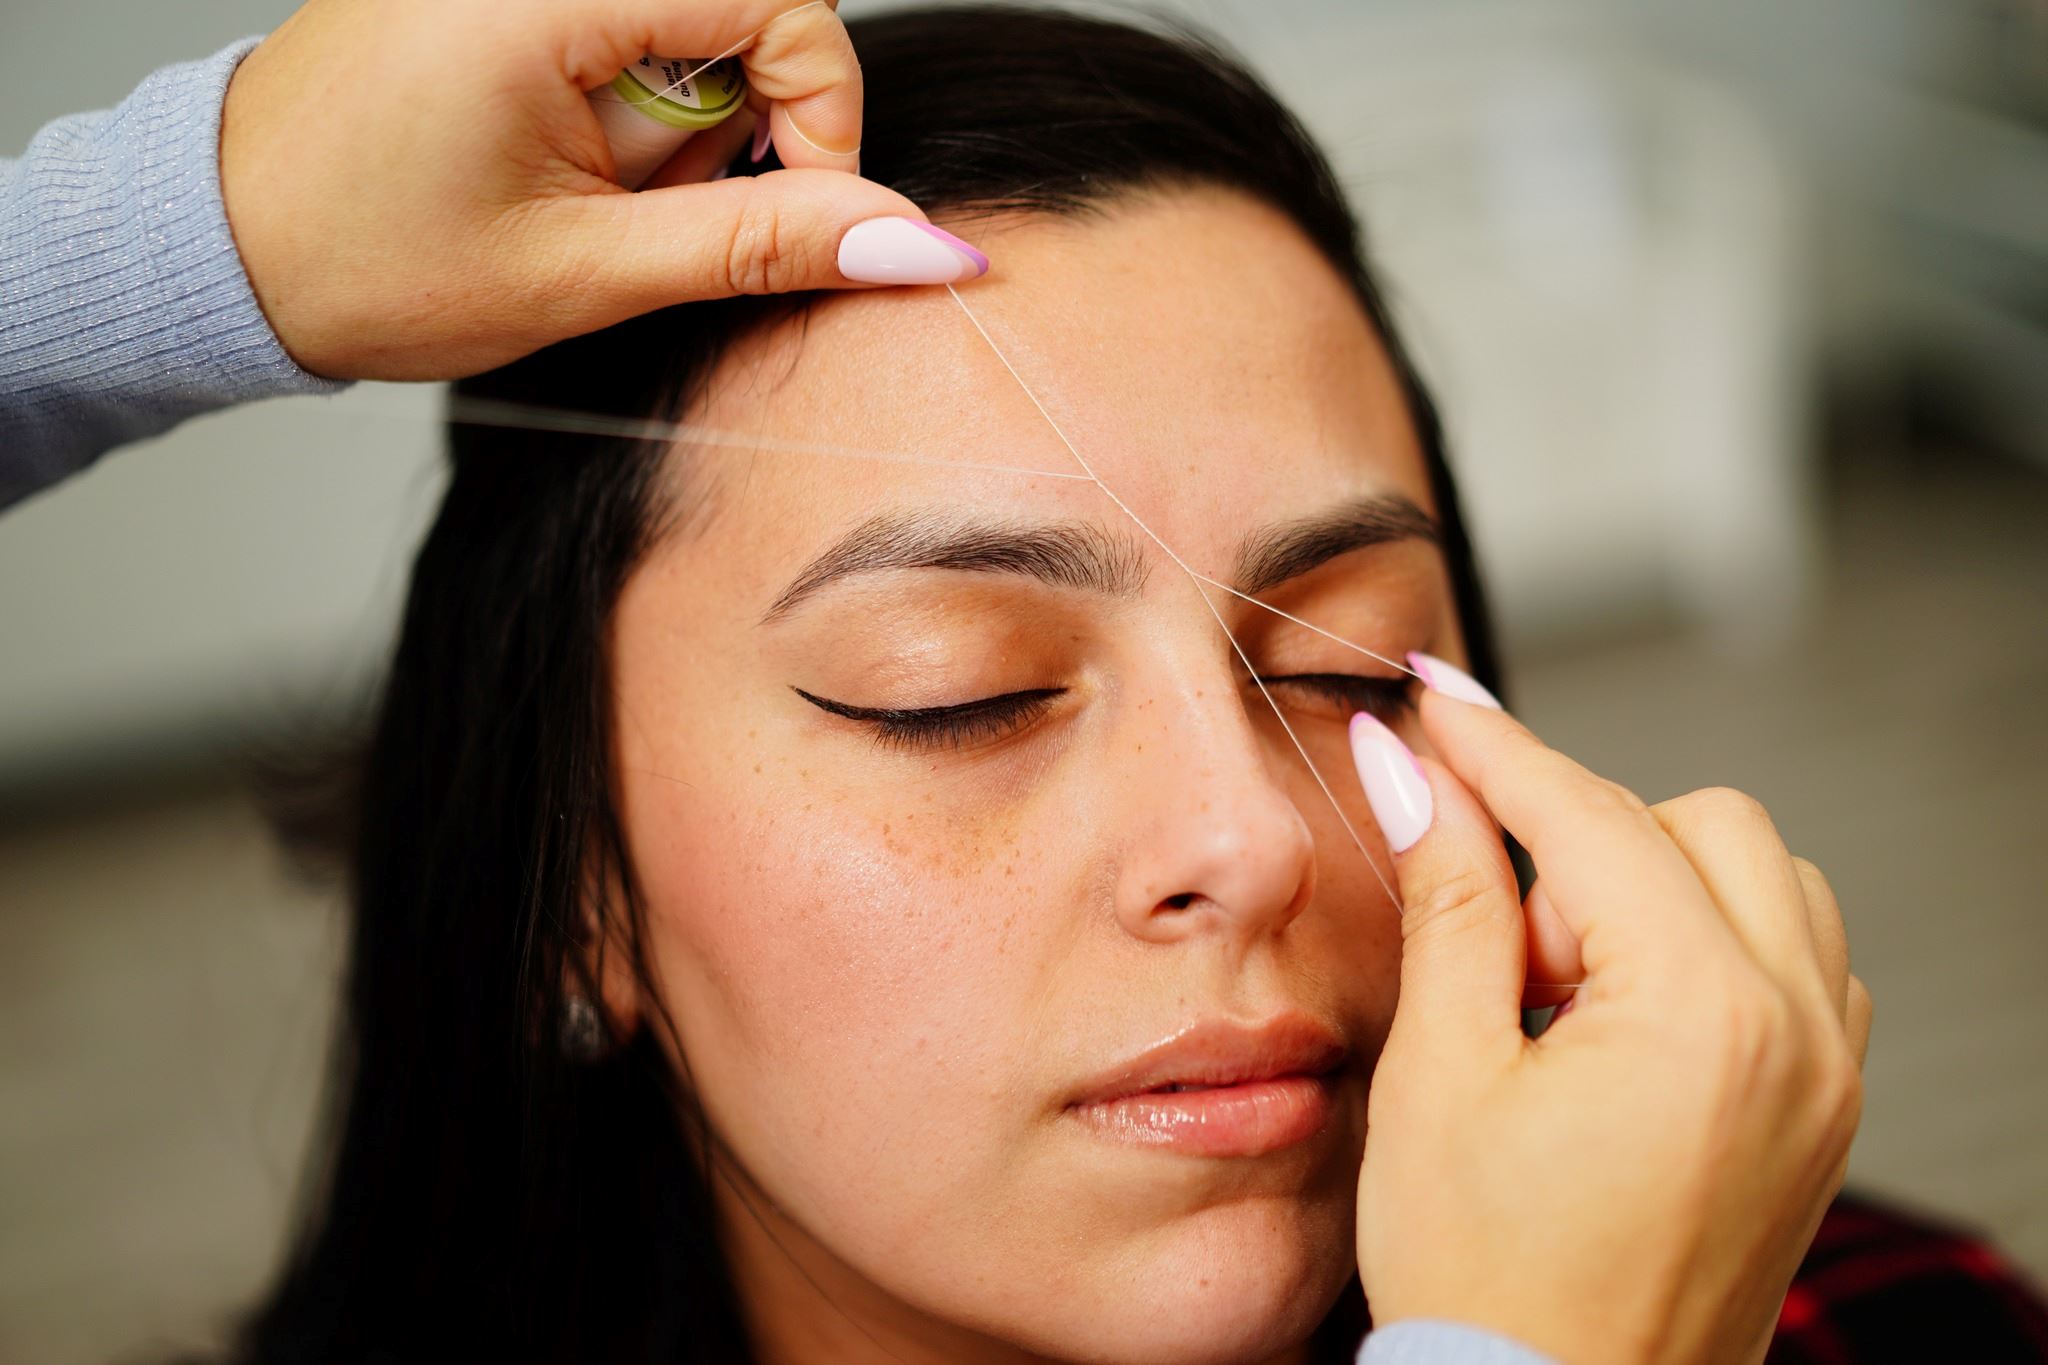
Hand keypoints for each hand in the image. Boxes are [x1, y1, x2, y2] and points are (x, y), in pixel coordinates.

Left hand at [219, 0, 933, 379]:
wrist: (226, 246)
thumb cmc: (373, 261)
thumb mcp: (589, 272)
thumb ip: (762, 245)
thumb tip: (917, 244)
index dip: (823, 107)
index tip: (797, 205)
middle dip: (746, 112)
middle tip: (666, 203)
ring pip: (695, 8)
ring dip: (688, 107)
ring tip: (599, 185)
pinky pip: (632, 12)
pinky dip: (638, 86)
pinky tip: (575, 150)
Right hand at [1350, 663, 1871, 1364]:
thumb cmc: (1489, 1284)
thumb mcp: (1439, 1074)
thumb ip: (1447, 899)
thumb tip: (1413, 771)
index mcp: (1700, 1017)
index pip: (1587, 817)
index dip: (1492, 747)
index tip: (1431, 700)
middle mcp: (1794, 1031)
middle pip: (1694, 824)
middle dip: (1580, 842)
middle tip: (1498, 944)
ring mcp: (1825, 1073)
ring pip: (1760, 876)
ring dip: (1652, 885)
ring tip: (1562, 991)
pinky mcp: (1823, 1107)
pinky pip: (1794, 955)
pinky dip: (1709, 942)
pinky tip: (1622, 1015)